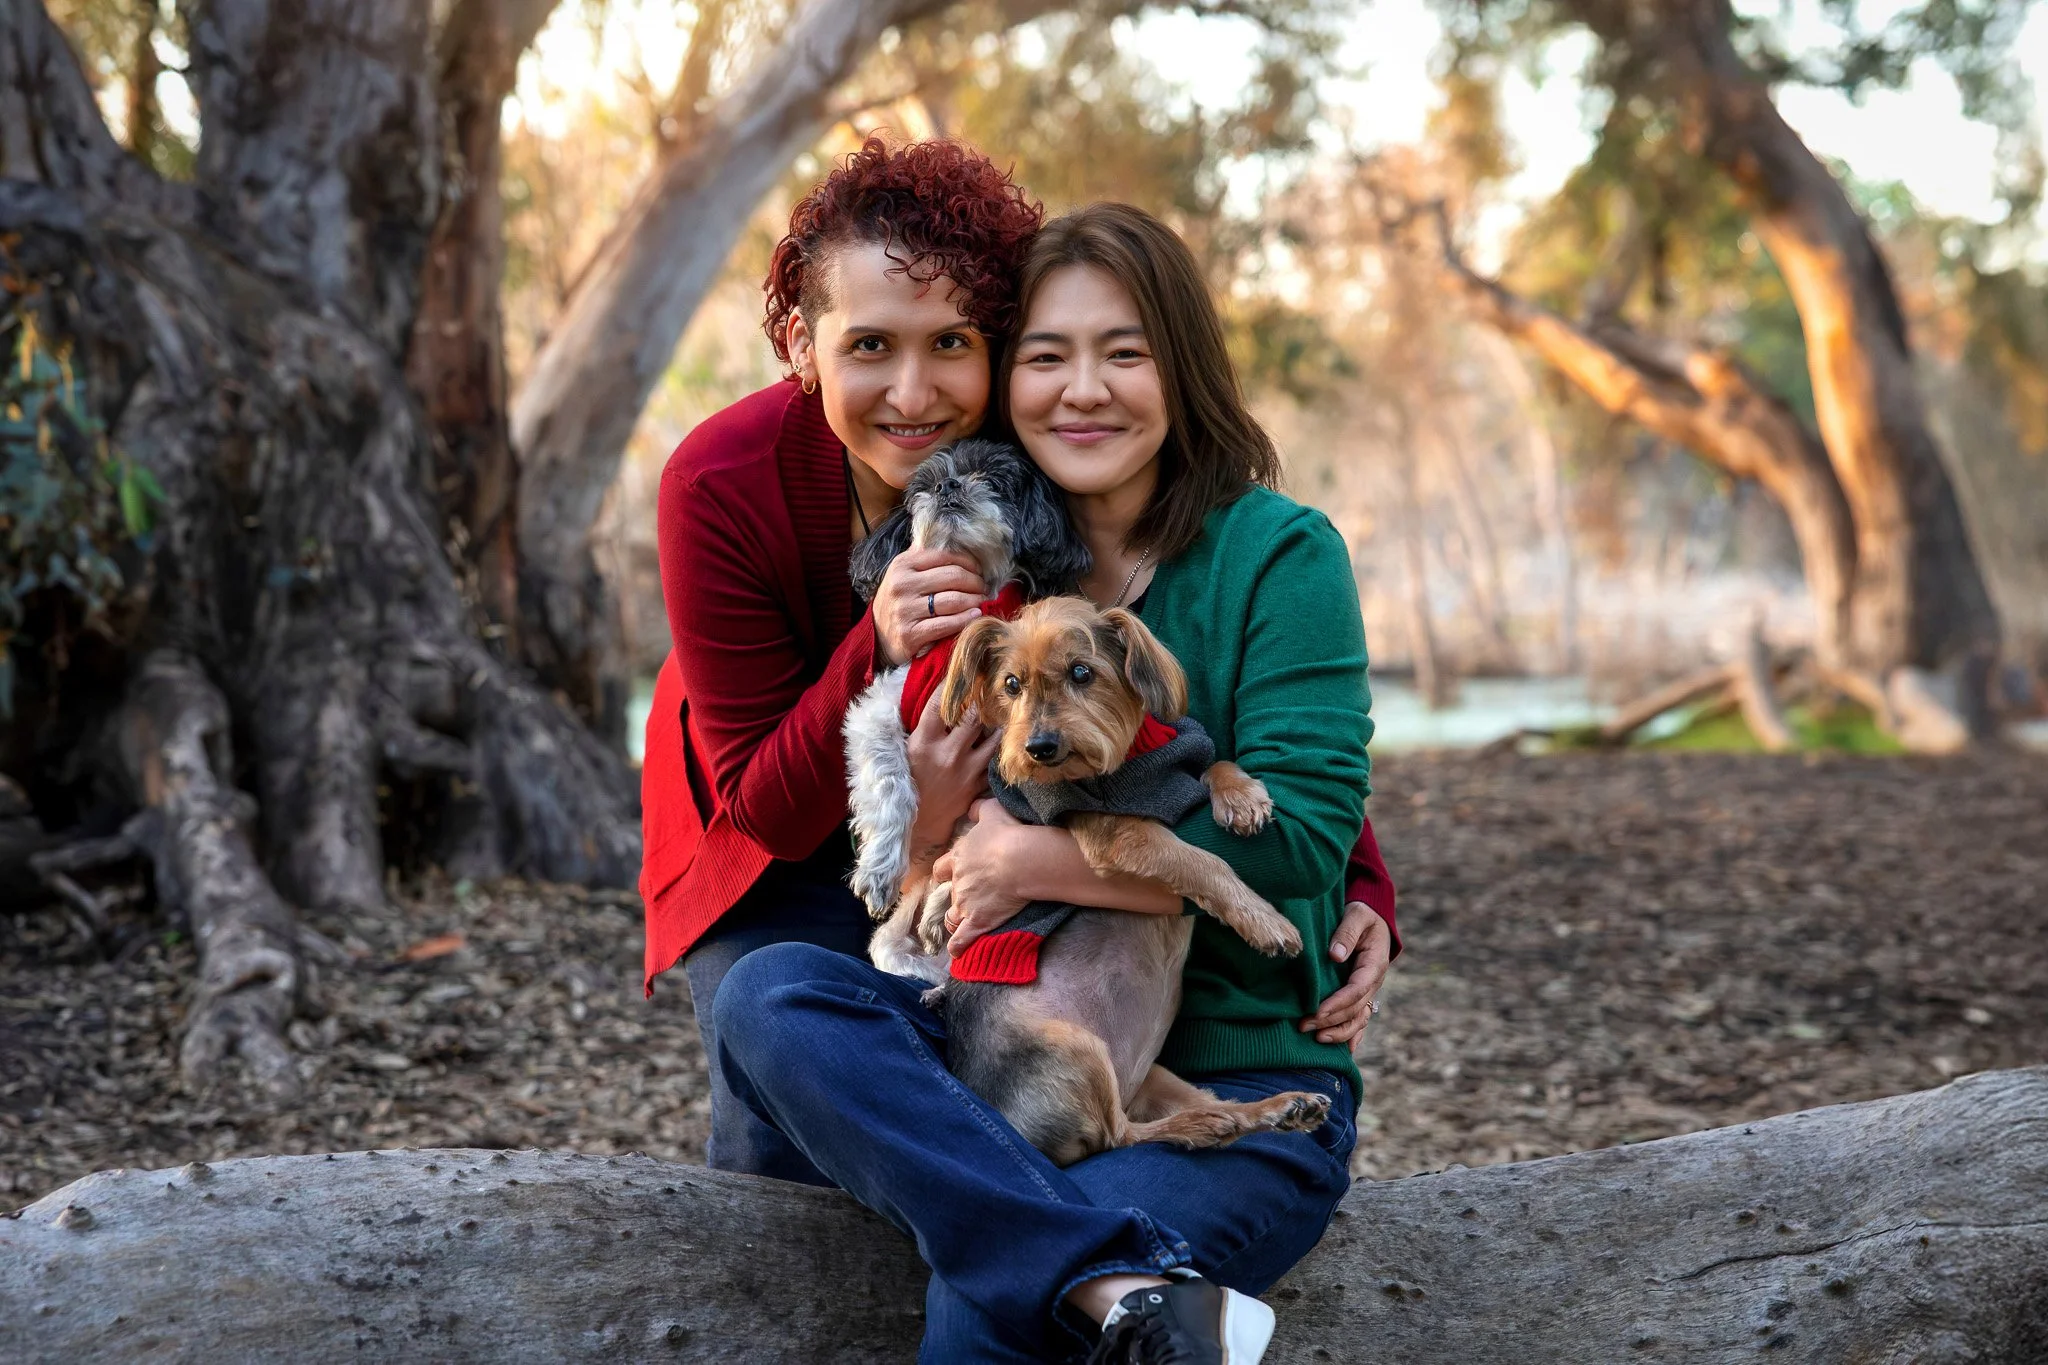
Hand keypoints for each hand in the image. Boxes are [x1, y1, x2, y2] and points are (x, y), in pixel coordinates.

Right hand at [875, 547, 986, 667]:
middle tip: (984, 587)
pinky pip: (946, 624)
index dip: (968, 561)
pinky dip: (965, 620)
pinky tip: (975, 615)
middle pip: (952, 576)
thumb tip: (950, 534)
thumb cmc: (899, 600)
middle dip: (975, 581)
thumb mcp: (904, 572)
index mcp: (903, 564)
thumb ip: (923, 555)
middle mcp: (902, 585)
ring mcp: (905, 610)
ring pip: (952, 600)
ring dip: (974, 600)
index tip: (979, 570)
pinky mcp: (910, 633)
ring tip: (982, 600)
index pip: (944, 555)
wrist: (878, 635)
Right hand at [906, 692, 996, 865]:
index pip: (938, 704)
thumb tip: (930, 702)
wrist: (917, 825)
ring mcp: (966, 771)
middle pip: (973, 717)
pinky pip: (995, 763)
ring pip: (992, 739)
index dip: (949, 686)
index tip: (958, 675)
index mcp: (924, 742)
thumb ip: (919, 728)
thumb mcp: (904, 752)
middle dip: (982, 701)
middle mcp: (947, 753)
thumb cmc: (907, 783)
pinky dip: (999, 752)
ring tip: (1005, 713)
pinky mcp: (977, 785)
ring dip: (998, 725)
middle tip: (990, 688)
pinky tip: (1005, 741)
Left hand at [934, 798, 1033, 953]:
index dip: (945, 874)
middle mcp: (958, 882)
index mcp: (958, 857)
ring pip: (952, 918)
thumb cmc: (1008, 833)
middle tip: (964, 900)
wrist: (1021, 859)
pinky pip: (962, 939)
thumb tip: (972, 808)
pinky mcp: (978, 922)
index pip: (941, 868)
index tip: (948, 877)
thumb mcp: (992, 812)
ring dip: (954, 922)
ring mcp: (966, 904)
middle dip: (954, 898)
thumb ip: (980, 810)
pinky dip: (958, 947)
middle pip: (948, 895)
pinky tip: (957, 953)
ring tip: (961, 925)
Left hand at [1300, 902, 1391, 1045]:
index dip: (1338, 1003)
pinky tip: (1345, 1050)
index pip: (1356, 989)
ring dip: (1339, 1031)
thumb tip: (1335, 956)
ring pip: (1359, 1018)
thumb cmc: (1362, 913)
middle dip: (1330, 1020)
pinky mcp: (1362, 993)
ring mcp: (1370, 990)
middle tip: (1304, 1026)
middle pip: (1355, 1008)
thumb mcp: (1356, 915)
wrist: (1373, 916)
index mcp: (1374, 963)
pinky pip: (1360, 1018)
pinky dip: (1353, 1035)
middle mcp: (1374, 981)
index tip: (1317, 1011)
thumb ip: (1346, 933)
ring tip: (1316, 1039)